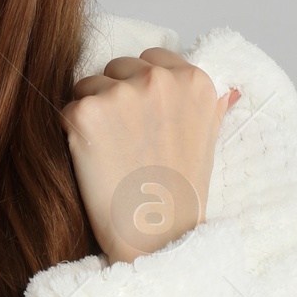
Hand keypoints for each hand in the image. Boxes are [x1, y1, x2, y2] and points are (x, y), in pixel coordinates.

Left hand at [61, 46, 239, 262]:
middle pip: (117, 67)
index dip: (141, 89)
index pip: (153, 59)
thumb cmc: (181, 196)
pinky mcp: (87, 112)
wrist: (156, 237)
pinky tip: (93, 162)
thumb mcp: (208, 141)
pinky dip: (73, 134)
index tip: (143, 121)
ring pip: (89, 86)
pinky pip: (67, 110)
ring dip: (92, 114)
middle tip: (125, 143)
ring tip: (110, 154)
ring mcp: (121, 93)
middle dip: (115, 98)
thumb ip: (210, 106)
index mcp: (194, 80)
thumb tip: (229, 88)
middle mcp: (159, 79)